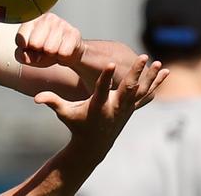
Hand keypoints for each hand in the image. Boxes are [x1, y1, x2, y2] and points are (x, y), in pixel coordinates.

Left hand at [15, 13, 83, 67]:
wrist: (68, 52)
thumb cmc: (45, 50)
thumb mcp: (29, 54)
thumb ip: (20, 55)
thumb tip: (22, 55)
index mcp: (31, 20)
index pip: (20, 38)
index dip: (25, 48)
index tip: (30, 46)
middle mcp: (46, 18)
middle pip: (35, 43)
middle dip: (39, 51)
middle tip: (44, 48)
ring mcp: (61, 23)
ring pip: (50, 49)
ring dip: (52, 54)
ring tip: (54, 48)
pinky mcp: (73, 33)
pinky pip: (63, 53)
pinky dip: (62, 56)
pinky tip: (63, 49)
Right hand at [33, 55, 168, 151]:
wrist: (94, 144)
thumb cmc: (76, 124)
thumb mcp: (64, 113)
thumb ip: (51, 102)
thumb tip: (35, 98)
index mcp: (97, 106)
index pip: (102, 89)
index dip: (106, 77)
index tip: (111, 63)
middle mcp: (114, 107)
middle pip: (127, 88)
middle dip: (136, 73)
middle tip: (142, 58)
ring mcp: (126, 109)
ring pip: (141, 91)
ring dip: (151, 78)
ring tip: (159, 63)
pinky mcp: (131, 108)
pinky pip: (146, 95)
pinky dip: (156, 84)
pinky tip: (165, 72)